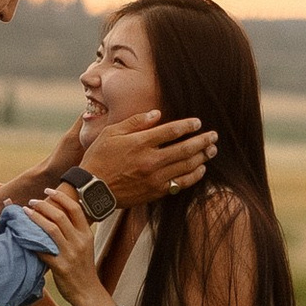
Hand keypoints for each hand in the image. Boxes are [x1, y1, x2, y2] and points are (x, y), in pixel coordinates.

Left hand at [26, 182, 103, 305]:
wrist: (88, 293)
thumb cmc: (83, 268)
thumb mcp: (85, 246)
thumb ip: (75, 231)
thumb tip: (59, 214)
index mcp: (86, 234)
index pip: (75, 209)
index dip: (61, 197)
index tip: (48, 190)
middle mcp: (79, 242)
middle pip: (60, 216)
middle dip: (44, 205)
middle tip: (32, 202)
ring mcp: (70, 254)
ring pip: (51, 230)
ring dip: (36, 218)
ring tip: (25, 212)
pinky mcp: (61, 267)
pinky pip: (43, 251)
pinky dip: (32, 242)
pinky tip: (22, 236)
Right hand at [82, 111, 214, 206]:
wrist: (91, 190)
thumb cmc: (98, 158)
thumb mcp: (111, 133)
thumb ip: (135, 122)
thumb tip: (157, 113)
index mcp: (140, 143)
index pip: (172, 131)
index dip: (188, 125)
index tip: (198, 122)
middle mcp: (150, 160)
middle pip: (185, 149)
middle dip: (202, 141)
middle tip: (214, 136)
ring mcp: (154, 178)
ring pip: (186, 166)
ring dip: (202, 157)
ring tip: (212, 151)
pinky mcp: (155, 192)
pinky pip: (180, 184)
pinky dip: (193, 176)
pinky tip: (200, 170)